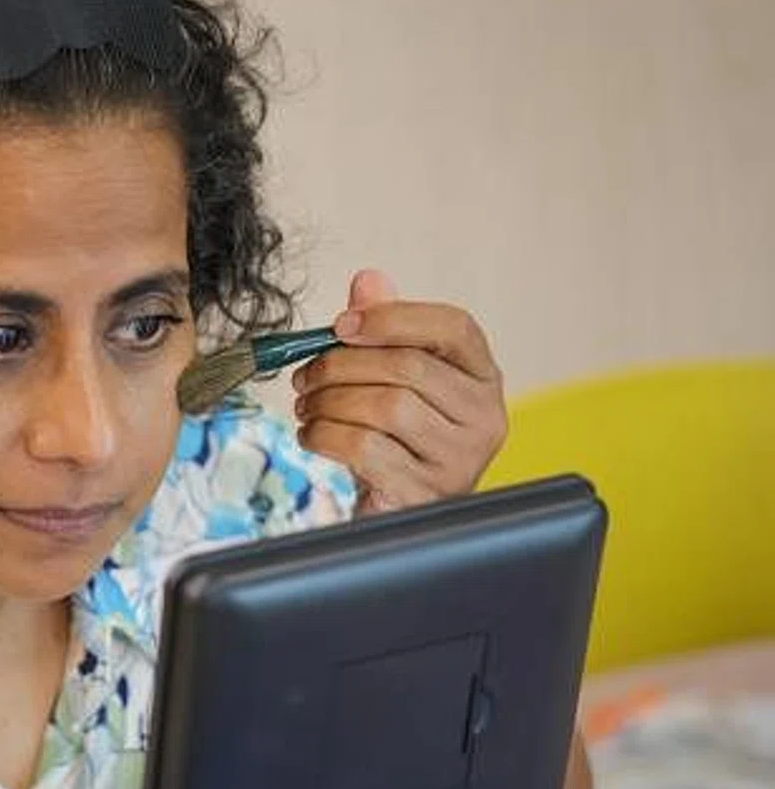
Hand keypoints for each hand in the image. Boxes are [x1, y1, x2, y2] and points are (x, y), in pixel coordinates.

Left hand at [292, 269, 506, 513]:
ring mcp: (460, 459)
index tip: (342, 325)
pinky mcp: (425, 492)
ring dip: (327, 402)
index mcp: (482, 377)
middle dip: (340, 365)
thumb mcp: (390, 380)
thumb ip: (385, 328)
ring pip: (385, 407)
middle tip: (305, 376)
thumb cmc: (394, 438)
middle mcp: (484, 417)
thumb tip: (368, 281)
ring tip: (307, 407)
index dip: (393, 317)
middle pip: (408, 367)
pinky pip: (364, 448)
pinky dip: (324, 436)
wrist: (390, 507)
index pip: (455, 327)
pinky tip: (313, 435)